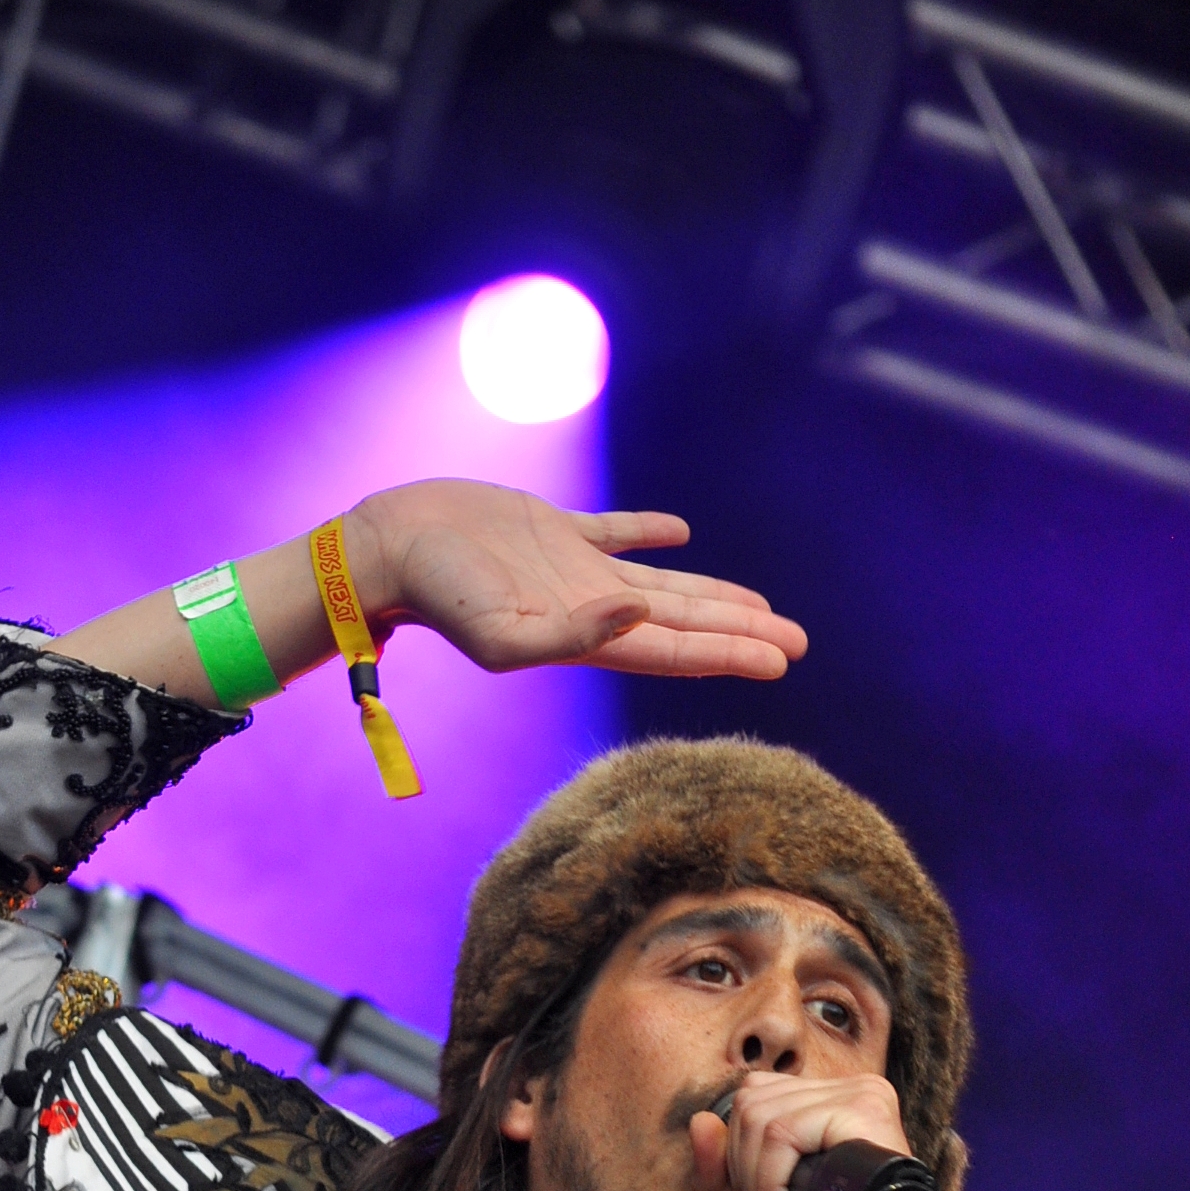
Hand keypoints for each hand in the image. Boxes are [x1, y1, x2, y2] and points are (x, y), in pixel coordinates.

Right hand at [345, 480, 806, 680]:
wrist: (390, 548)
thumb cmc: (438, 597)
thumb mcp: (501, 630)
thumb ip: (572, 633)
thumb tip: (641, 614)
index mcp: (586, 636)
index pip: (676, 650)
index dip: (732, 654)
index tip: (783, 659)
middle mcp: (589, 608)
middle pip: (684, 625)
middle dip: (742, 634)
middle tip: (799, 643)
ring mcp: (572, 570)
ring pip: (663, 586)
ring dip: (713, 597)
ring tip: (762, 608)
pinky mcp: (550, 531)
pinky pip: (615, 532)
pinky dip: (651, 533)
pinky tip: (682, 534)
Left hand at [689, 1069, 918, 1190]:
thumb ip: (719, 1177)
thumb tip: (698, 1120)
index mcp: (830, 1105)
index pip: (751, 1100)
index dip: (742, 1162)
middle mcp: (849, 1090)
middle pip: (748, 1104)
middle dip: (747, 1178)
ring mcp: (861, 1096)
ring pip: (759, 1119)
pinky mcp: (866, 1112)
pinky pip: (781, 1134)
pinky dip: (773, 1190)